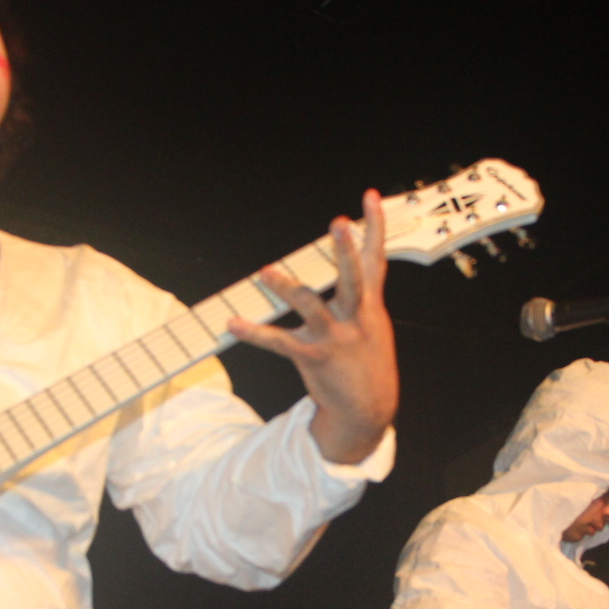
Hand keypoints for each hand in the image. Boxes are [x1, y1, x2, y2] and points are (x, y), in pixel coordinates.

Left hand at [229, 190, 397, 464]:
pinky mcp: (312, 358)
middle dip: (345, 251)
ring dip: (287, 288)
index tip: (369, 197)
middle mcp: (355, 319)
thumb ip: (361, 294)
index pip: (376, 259)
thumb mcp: (374, 326)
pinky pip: (278, 342)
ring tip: (267, 270)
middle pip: (352, 279)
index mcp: (371, 306)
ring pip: (311, 307)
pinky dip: (253, 333)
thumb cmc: (366, 362)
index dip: (375, 227)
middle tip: (338, 223)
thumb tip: (354, 259)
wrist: (368, 411)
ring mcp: (334, 338)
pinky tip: (233, 324)